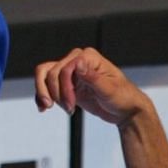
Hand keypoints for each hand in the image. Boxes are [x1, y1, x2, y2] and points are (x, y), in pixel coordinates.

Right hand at [33, 47, 149, 125]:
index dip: (64, 88)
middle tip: (68, 109)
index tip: (71, 105)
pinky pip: (47, 85)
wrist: (125, 110)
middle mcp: (76, 60)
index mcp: (88, 57)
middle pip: (51, 72)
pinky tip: (43, 109)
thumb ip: (92, 77)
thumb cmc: (123, 97)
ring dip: (43, 92)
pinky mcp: (67, 84)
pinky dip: (41, 95)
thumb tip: (77, 62)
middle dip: (56, 93)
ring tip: (47, 108)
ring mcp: (71, 72)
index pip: (64, 68)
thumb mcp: (110, 89)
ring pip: (45, 75)